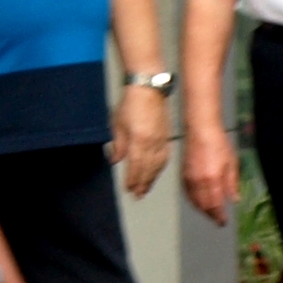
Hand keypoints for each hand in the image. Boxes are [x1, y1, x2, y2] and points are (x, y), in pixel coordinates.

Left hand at [111, 83, 169, 197]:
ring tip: (146, 188)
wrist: (148, 87)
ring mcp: (161, 140)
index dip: (132, 180)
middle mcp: (152, 143)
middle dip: (142, 183)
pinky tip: (156, 171)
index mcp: (139, 140)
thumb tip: (116, 160)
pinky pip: (164, 156)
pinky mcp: (166, 136)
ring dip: (152, 178)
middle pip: (148, 169)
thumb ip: (118, 144)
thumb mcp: (118, 124)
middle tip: (138, 195)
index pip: (135, 166)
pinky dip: (160, 167)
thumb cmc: (131, 102)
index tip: (128, 189)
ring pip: (158, 165)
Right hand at [182, 126, 240, 222]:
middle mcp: (199, 182)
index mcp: (212, 179)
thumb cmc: (218, 143)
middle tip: (218, 220)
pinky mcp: (183, 175)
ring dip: (202, 210)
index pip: (215, 205)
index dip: (219, 216)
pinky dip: (194, 201)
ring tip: (210, 213)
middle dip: (211, 215)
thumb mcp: (231, 163)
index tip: (224, 222)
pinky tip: (199, 201)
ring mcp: (189, 179)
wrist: (201, 130)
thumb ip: (232, 183)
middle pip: (203, 206)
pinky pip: (188, 194)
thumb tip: (234, 199)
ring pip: (194, 202)